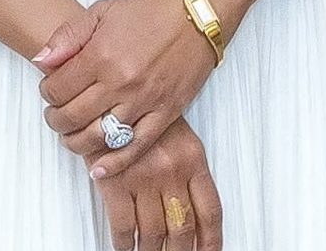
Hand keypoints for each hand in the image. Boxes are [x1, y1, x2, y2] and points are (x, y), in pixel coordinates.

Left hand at [35, 0, 221, 173]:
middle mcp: (121, 82)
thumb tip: (41, 61)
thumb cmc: (148, 11)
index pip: (58, 89)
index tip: (49, 90)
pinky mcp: (165, 114)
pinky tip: (97, 169)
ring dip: (76, 142)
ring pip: (99, 137)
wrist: (195, 17)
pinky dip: (114, 163)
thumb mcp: (101, 11)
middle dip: (56, 120)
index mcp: (102, 54)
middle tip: (55, 115)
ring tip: (71, 136)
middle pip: (73, 116)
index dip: (46, 93)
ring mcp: (144, 101)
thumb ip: (67, 36)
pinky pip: (136, 147)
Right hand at [96, 117, 220, 250]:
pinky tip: (125, 248)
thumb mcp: (178, 135)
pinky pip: (124, 226)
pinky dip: (125, 244)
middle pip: (183, 227)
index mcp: (193, 159)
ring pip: (155, 233)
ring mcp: (144, 178)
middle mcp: (172, 171)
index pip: (210, 211)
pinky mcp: (115, 182)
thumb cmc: (144, 112)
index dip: (212, 240)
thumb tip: (193, 209)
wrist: (113, 90)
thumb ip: (189, 170)